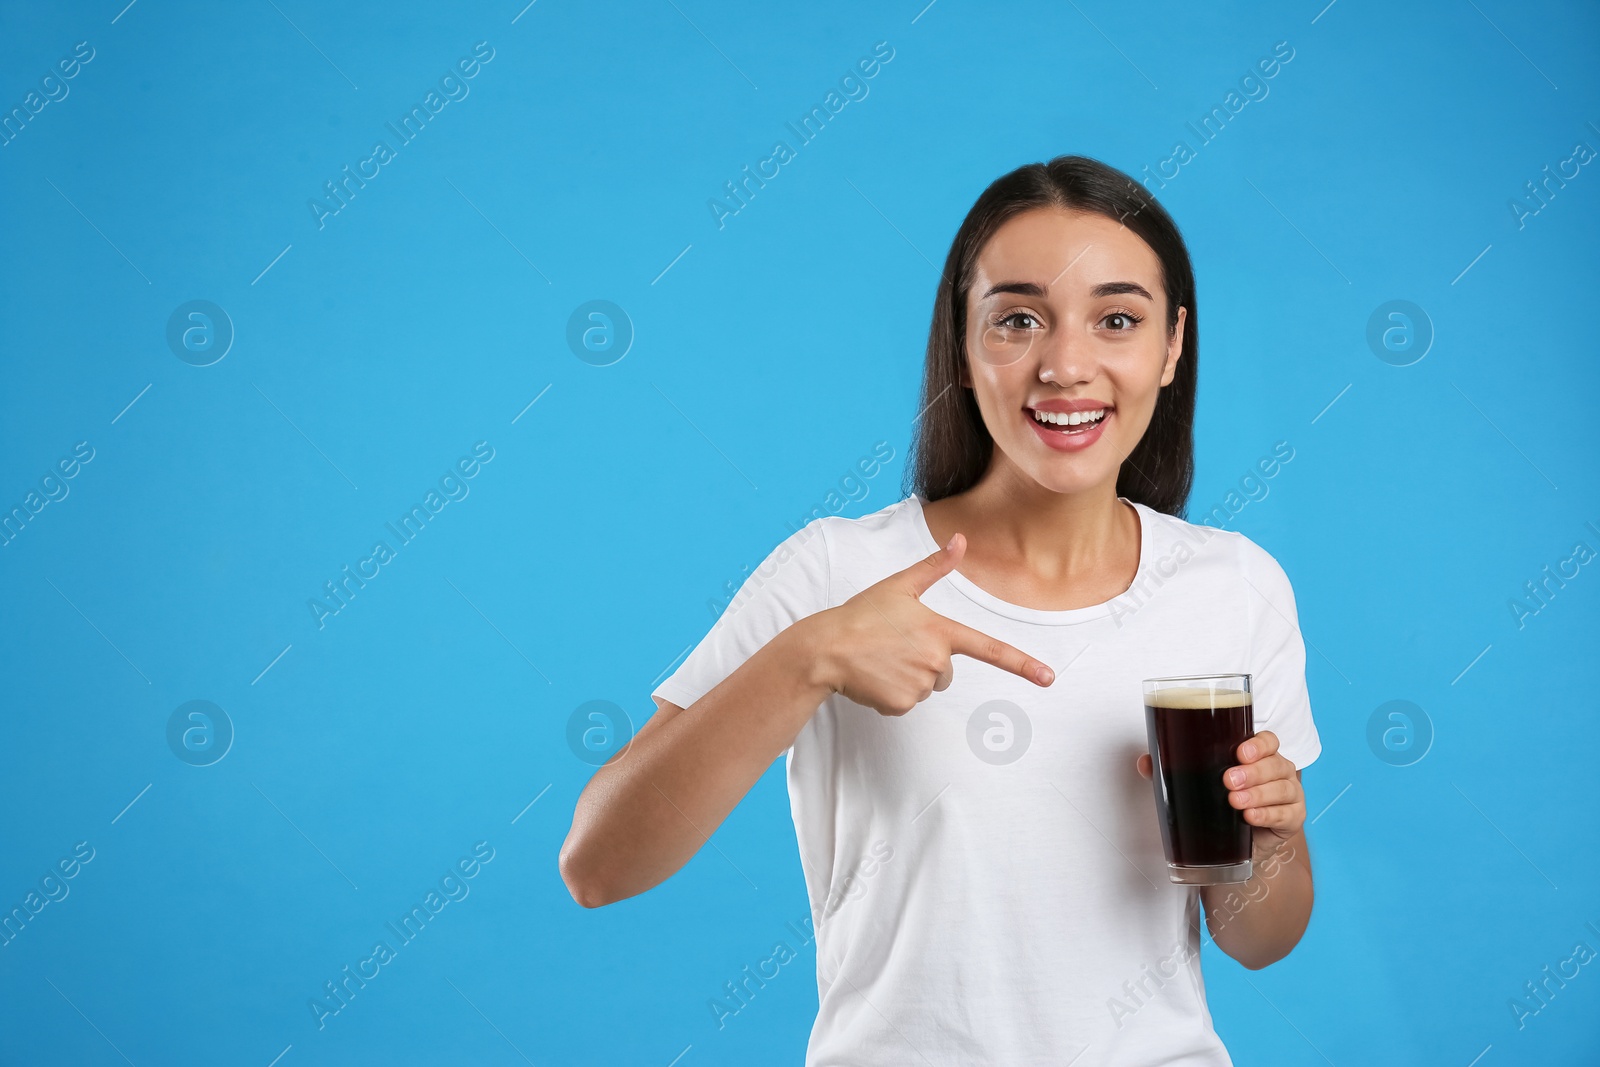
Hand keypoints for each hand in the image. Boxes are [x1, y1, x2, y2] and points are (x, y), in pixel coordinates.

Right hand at [804, 532, 1055, 716]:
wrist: (825, 649)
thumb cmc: (862, 614)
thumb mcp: (899, 586)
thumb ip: (934, 566)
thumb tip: (960, 539)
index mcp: (941, 631)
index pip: (990, 649)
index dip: (1023, 664)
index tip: (1049, 678)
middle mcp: (936, 661)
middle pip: (946, 671)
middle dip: (925, 662)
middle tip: (894, 646)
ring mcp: (920, 685)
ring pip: (926, 687)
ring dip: (907, 676)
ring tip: (881, 660)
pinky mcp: (902, 705)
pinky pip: (906, 703)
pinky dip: (891, 693)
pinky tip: (873, 677)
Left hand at [1135, 730, 1303, 866]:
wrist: (1236, 845)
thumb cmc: (1221, 805)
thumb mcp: (1197, 784)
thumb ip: (1171, 770)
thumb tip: (1145, 762)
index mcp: (1259, 756)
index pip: (1267, 741)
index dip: (1258, 744)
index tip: (1239, 752)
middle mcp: (1278, 771)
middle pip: (1276, 763)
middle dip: (1252, 772)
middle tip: (1228, 781)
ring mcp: (1289, 795)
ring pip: (1283, 788)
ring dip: (1259, 794)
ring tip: (1236, 801)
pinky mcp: (1292, 820)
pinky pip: (1287, 815)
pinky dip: (1268, 815)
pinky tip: (1251, 817)